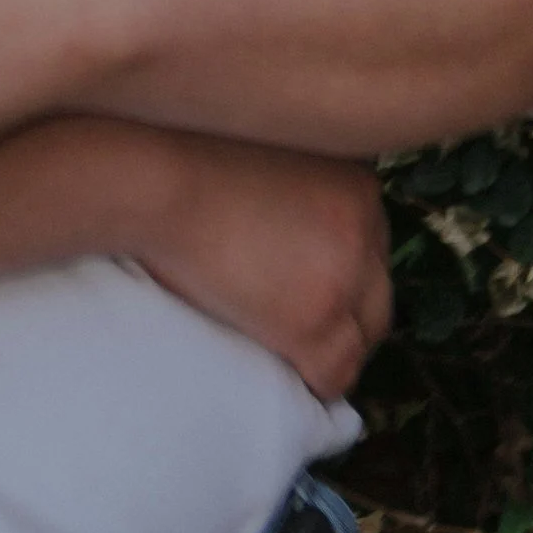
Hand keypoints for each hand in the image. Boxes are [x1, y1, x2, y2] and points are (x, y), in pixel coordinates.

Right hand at [126, 140, 390, 401]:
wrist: (155, 178)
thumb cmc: (187, 156)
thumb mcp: (274, 147)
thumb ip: (300, 180)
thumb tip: (289, 223)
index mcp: (359, 182)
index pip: (372, 244)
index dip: (343, 270)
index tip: (312, 285)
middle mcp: (366, 226)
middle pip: (376, 289)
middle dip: (348, 311)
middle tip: (305, 325)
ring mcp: (344, 276)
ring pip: (363, 337)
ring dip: (336, 351)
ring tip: (299, 360)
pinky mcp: (313, 320)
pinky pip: (335, 373)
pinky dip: (317, 385)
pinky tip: (295, 383)